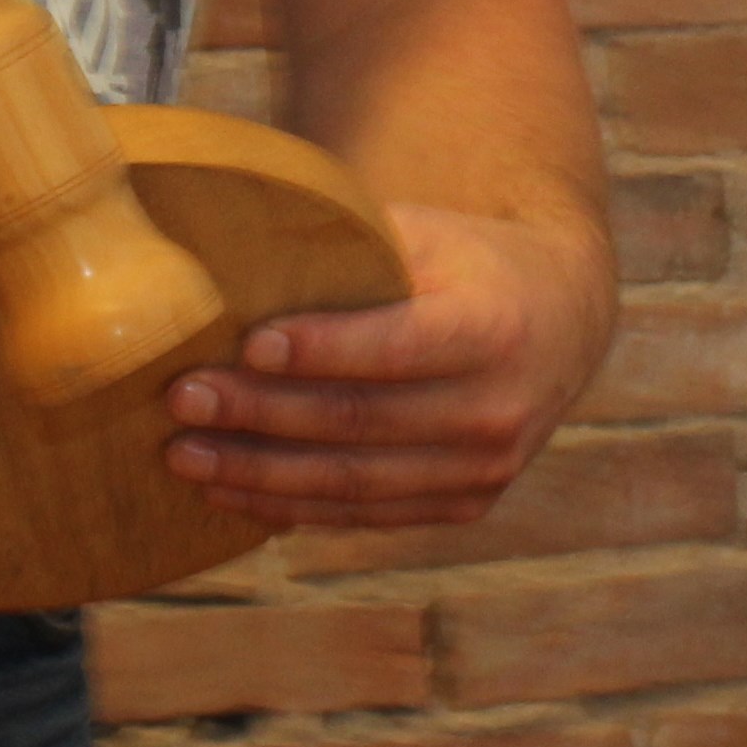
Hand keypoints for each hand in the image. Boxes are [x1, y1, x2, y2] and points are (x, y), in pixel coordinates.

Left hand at [160, 202, 613, 528]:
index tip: (246, 343)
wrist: (563, 319)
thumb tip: (236, 257)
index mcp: (493, 328)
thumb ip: (353, 245)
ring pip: (354, 481)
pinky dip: (293, 507)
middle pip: (360, 421)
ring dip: (260, 474)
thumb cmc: (470, 261)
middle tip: (183, 398)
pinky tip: (229, 491)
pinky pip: (366, 514)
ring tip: (183, 456)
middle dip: (260, 414)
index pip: (396, 346)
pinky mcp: (465, 504)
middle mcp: (495, 409)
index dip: (320, 350)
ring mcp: (484, 469)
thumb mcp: (429, 232)